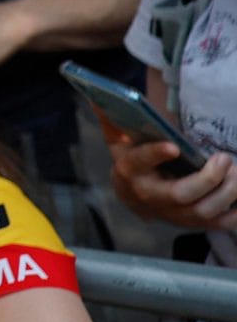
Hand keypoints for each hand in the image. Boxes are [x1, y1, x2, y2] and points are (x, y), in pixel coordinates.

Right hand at [109, 133, 236, 229]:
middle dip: (207, 179)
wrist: (134, 198)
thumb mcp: (119, 141)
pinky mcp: (193, 222)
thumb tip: (98, 99)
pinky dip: (236, 212)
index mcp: (131, 171)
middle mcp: (151, 196)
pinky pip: (220, 223)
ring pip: (203, 210)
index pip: (141, 162)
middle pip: (180, 194)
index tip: (174, 147)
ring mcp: (174, 214)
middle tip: (224, 158)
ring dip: (227, 192)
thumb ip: (113, 121)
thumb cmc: (133, 162)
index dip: (156, 155)